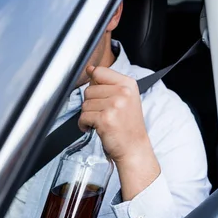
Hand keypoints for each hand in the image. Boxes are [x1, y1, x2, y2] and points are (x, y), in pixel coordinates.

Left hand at [79, 66, 159, 200]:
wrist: (134, 148)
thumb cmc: (127, 126)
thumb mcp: (125, 99)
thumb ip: (108, 83)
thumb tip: (90, 70)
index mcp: (128, 84)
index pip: (100, 71)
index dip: (93, 83)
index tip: (97, 94)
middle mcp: (122, 93)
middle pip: (89, 89)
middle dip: (91, 103)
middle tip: (102, 113)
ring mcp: (114, 105)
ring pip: (85, 104)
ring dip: (87, 115)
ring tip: (100, 121)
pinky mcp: (105, 119)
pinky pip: (83, 116)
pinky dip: (84, 124)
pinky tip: (94, 128)